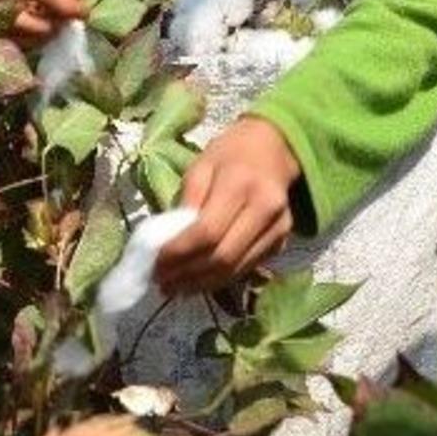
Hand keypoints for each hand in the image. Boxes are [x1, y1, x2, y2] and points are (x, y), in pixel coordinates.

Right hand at [0, 0, 86, 43]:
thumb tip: (73, 13)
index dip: (64, 8)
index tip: (82, 13)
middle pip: (14, 15)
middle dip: (42, 26)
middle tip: (61, 23)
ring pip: (3, 25)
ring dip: (30, 32)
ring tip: (50, 22)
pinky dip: (19, 30)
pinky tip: (35, 21)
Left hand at [154, 117, 300, 294]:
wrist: (273, 149)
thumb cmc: (230, 154)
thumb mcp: (201, 166)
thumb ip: (187, 203)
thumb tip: (169, 244)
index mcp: (241, 183)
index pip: (207, 231)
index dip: (179, 253)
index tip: (155, 264)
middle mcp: (265, 209)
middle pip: (223, 256)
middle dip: (188, 274)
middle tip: (161, 281)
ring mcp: (278, 228)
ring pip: (236, 270)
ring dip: (202, 284)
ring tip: (175, 287)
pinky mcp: (282, 242)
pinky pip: (246, 268)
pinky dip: (219, 279)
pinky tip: (197, 281)